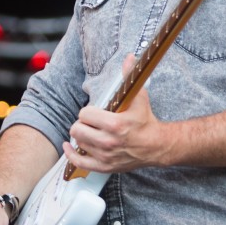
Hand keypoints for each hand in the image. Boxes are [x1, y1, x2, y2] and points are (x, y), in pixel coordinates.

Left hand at [63, 54, 169, 172]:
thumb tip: (129, 58)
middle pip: (77, 129)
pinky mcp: (104, 166)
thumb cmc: (146, 121)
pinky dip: (71, 154)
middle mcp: (109, 142)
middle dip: (82, 123)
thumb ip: (130, 77)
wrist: (156, 145)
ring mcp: (106, 156)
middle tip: (91, 122)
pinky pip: (79, 162)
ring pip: (78, 143)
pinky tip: (69, 146)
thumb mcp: (139, 97)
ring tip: (90, 131)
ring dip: (81, 136)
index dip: (88, 111)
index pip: (85, 115)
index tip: (94, 112)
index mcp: (115, 124)